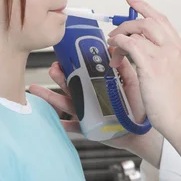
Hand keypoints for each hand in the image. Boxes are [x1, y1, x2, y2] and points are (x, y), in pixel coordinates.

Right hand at [29, 51, 163, 166]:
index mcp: (98, 86)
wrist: (142, 130)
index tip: (64, 57)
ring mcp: (87, 113)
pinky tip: (56, 120)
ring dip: (52, 97)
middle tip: (53, 69)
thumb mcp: (132, 82)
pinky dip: (64, 124)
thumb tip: (113, 49)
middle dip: (60, 77)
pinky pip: (73, 126)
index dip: (72, 65)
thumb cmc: (137, 106)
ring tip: (37, 89)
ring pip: (67, 103)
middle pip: (71, 86)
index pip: (82, 73)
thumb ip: (124, 67)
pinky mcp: (88, 128)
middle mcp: (90, 98)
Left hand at [106, 0, 180, 136]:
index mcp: (179, 47)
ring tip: (113, 45)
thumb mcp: (174, 73)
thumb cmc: (177, 102)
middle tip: (115, 26)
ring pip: (138, 29)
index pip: (161, 19)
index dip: (145, 7)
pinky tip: (114, 52)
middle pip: (149, 19)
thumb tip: (145, 52)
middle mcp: (173, 46)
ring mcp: (163, 54)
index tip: (133, 0)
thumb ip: (163, 59)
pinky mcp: (151, 65)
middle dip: (128, 19)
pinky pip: (130, 44)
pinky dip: (119, 45)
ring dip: (121, 34)